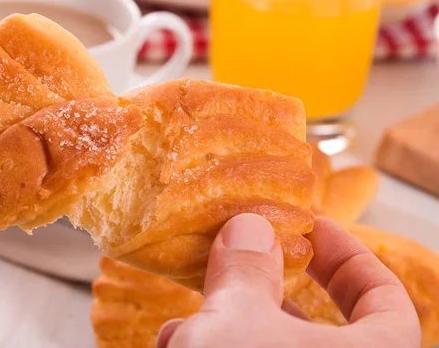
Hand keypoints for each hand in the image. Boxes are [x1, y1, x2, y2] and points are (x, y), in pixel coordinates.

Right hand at [157, 215, 420, 347]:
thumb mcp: (237, 322)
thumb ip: (246, 269)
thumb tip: (250, 228)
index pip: (387, 299)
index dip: (350, 255)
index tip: (311, 227)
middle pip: (318, 325)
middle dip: (267, 288)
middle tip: (242, 259)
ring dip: (227, 324)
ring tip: (189, 314)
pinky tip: (176, 342)